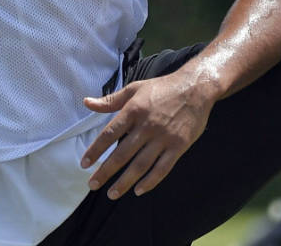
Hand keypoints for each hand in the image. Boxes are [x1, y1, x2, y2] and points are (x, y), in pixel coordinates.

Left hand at [79, 72, 215, 199]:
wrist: (195, 88)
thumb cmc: (162, 88)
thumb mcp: (134, 89)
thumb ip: (110, 100)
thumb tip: (86, 103)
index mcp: (133, 110)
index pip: (109, 134)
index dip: (96, 150)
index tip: (84, 164)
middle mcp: (147, 126)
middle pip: (122, 153)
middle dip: (106, 171)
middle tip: (92, 184)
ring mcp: (163, 138)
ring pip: (141, 164)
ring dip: (125, 181)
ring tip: (112, 193)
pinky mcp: (179, 146)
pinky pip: (163, 168)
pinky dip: (151, 181)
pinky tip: (139, 190)